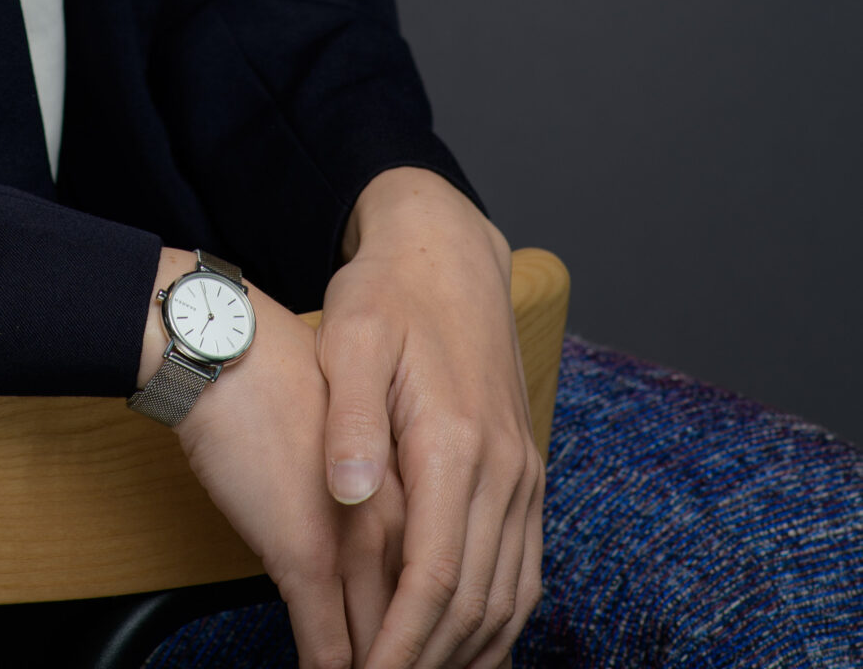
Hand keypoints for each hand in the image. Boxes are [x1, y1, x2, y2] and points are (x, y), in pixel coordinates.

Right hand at [139, 249, 407, 665]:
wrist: (231, 358)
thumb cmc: (287, 387)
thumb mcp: (360, 441)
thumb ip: (384, 502)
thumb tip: (393, 565)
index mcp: (421, 492)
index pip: (451, 596)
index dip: (447, 647)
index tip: (446, 661)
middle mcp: (399, 523)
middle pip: (422, 630)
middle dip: (420, 662)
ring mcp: (354, 543)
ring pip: (382, 648)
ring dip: (381, 667)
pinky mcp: (303, 555)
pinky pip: (328, 648)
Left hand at [319, 170, 543, 666]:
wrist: (446, 247)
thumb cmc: (388, 292)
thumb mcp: (352, 338)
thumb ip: (351, 418)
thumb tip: (349, 493)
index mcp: (457, 442)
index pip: (436, 576)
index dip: (403, 644)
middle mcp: (504, 466)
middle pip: (476, 601)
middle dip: (432, 660)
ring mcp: (522, 470)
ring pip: (509, 594)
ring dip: (470, 650)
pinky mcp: (524, 467)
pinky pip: (523, 566)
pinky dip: (500, 617)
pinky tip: (469, 644)